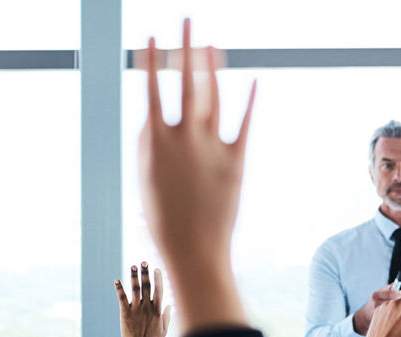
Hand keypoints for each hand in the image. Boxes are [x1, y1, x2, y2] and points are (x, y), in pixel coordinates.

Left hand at [115, 262, 172, 336]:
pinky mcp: (125, 312)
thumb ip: (166, 316)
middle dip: (145, 273)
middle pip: (146, 286)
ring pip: (135, 289)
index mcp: (157, 310)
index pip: (158, 290)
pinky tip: (116, 280)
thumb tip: (169, 305)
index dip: (157, 278)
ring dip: (133, 277)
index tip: (157, 269)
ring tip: (133, 266)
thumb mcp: (164, 330)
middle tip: (144, 262)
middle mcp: (146, 307)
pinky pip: (121, 298)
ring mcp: (135, 309)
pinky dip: (119, 288)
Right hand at [137, 19, 254, 331]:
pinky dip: (249, 101)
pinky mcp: (236, 161)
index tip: (150, 36)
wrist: (194, 250)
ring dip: (212, 68)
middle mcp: (184, 138)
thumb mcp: (147, 178)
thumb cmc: (164, 220)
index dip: (151, 60)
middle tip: (186, 20)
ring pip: (213, 97)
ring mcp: (211, 147)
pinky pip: (244, 124)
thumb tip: (156, 118)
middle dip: (185, 48)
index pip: (151, 89)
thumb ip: (152, 144)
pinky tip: (253, 81)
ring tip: (211, 44)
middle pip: (185, 82)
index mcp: (154, 141)